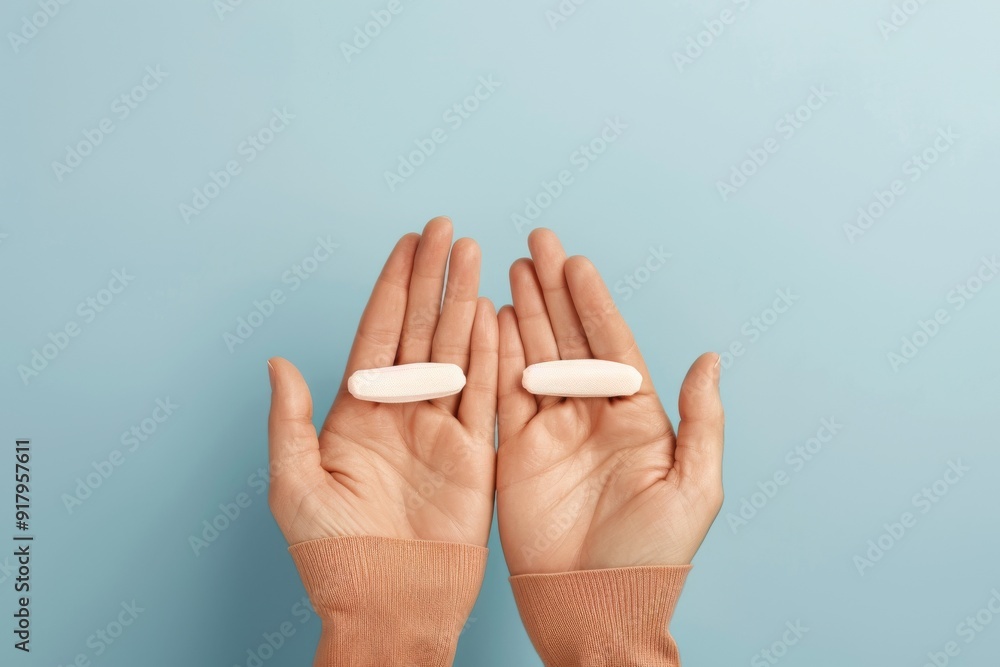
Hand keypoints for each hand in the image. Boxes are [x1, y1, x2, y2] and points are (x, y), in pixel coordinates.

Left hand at [267, 217, 497, 547]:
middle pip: (419, 328)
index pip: (378, 332)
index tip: (407, 243)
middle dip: (432, 277)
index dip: (393, 285)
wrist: (388, 604)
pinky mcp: (475, 453)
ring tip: (475, 255)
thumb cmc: (334, 555)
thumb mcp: (294, 485)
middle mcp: (401, 411)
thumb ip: (290, 420)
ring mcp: (441, 429)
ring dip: (464, 301)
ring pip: (455, 350)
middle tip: (446, 230)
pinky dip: (490, 353)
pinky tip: (494, 314)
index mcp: (357, 412)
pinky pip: (485, 393)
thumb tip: (277, 362)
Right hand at [496, 229, 724, 574]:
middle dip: (553, 291)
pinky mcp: (515, 451)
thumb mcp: (694, 487)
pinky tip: (491, 319)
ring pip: (534, 356)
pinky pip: (503, 394)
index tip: (577, 263)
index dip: (593, 302)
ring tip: (510, 268)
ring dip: (523, 312)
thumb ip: (701, 421)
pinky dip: (495, 356)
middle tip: (537, 243)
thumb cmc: (653, 556)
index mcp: (637, 418)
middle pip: (570, 339)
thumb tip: (710, 359)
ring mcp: (551, 431)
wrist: (596, 606)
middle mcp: (592, 415)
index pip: (612, 345)